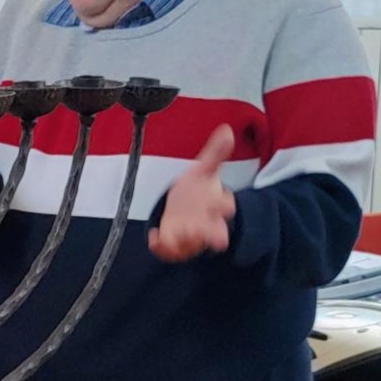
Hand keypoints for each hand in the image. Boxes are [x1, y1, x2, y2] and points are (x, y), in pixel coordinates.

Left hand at [149, 126, 236, 262]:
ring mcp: (189, 236)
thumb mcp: (204, 169)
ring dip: (185, 240)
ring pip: (191, 245)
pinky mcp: (173, 244)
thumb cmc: (198, 189)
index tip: (226, 205)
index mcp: (216, 204)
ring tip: (177, 232)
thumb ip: (215, 153)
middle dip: (214, 235)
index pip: (226, 206)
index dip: (226, 206)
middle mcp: (205, 224)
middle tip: (217, 239)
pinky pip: (168, 250)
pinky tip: (153, 236)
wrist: (182, 207)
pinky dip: (161, 246)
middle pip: (214, 233)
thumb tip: (227, 129)